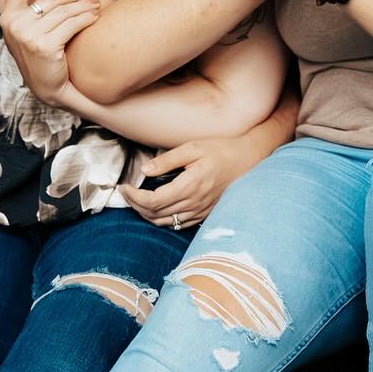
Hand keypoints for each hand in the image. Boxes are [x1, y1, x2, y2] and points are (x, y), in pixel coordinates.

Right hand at [0, 0, 104, 107]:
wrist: (48, 87)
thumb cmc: (34, 54)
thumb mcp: (16, 30)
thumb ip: (7, 3)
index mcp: (7, 18)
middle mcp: (15, 26)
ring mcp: (29, 36)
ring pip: (64, 11)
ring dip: (84, 5)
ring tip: (96, 4)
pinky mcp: (45, 46)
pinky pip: (71, 24)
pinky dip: (86, 18)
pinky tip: (95, 17)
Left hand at [119, 132, 265, 229]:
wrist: (247, 159)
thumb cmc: (221, 149)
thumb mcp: (193, 147)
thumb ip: (167, 160)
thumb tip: (145, 170)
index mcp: (190, 186)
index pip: (153, 201)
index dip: (134, 197)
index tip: (125, 187)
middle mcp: (195, 203)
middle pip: (155, 214)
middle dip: (136, 205)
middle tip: (127, 192)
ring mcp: (201, 211)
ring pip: (165, 223)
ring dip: (147, 214)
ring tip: (137, 200)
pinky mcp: (205, 214)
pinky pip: (178, 224)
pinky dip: (162, 219)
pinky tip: (157, 207)